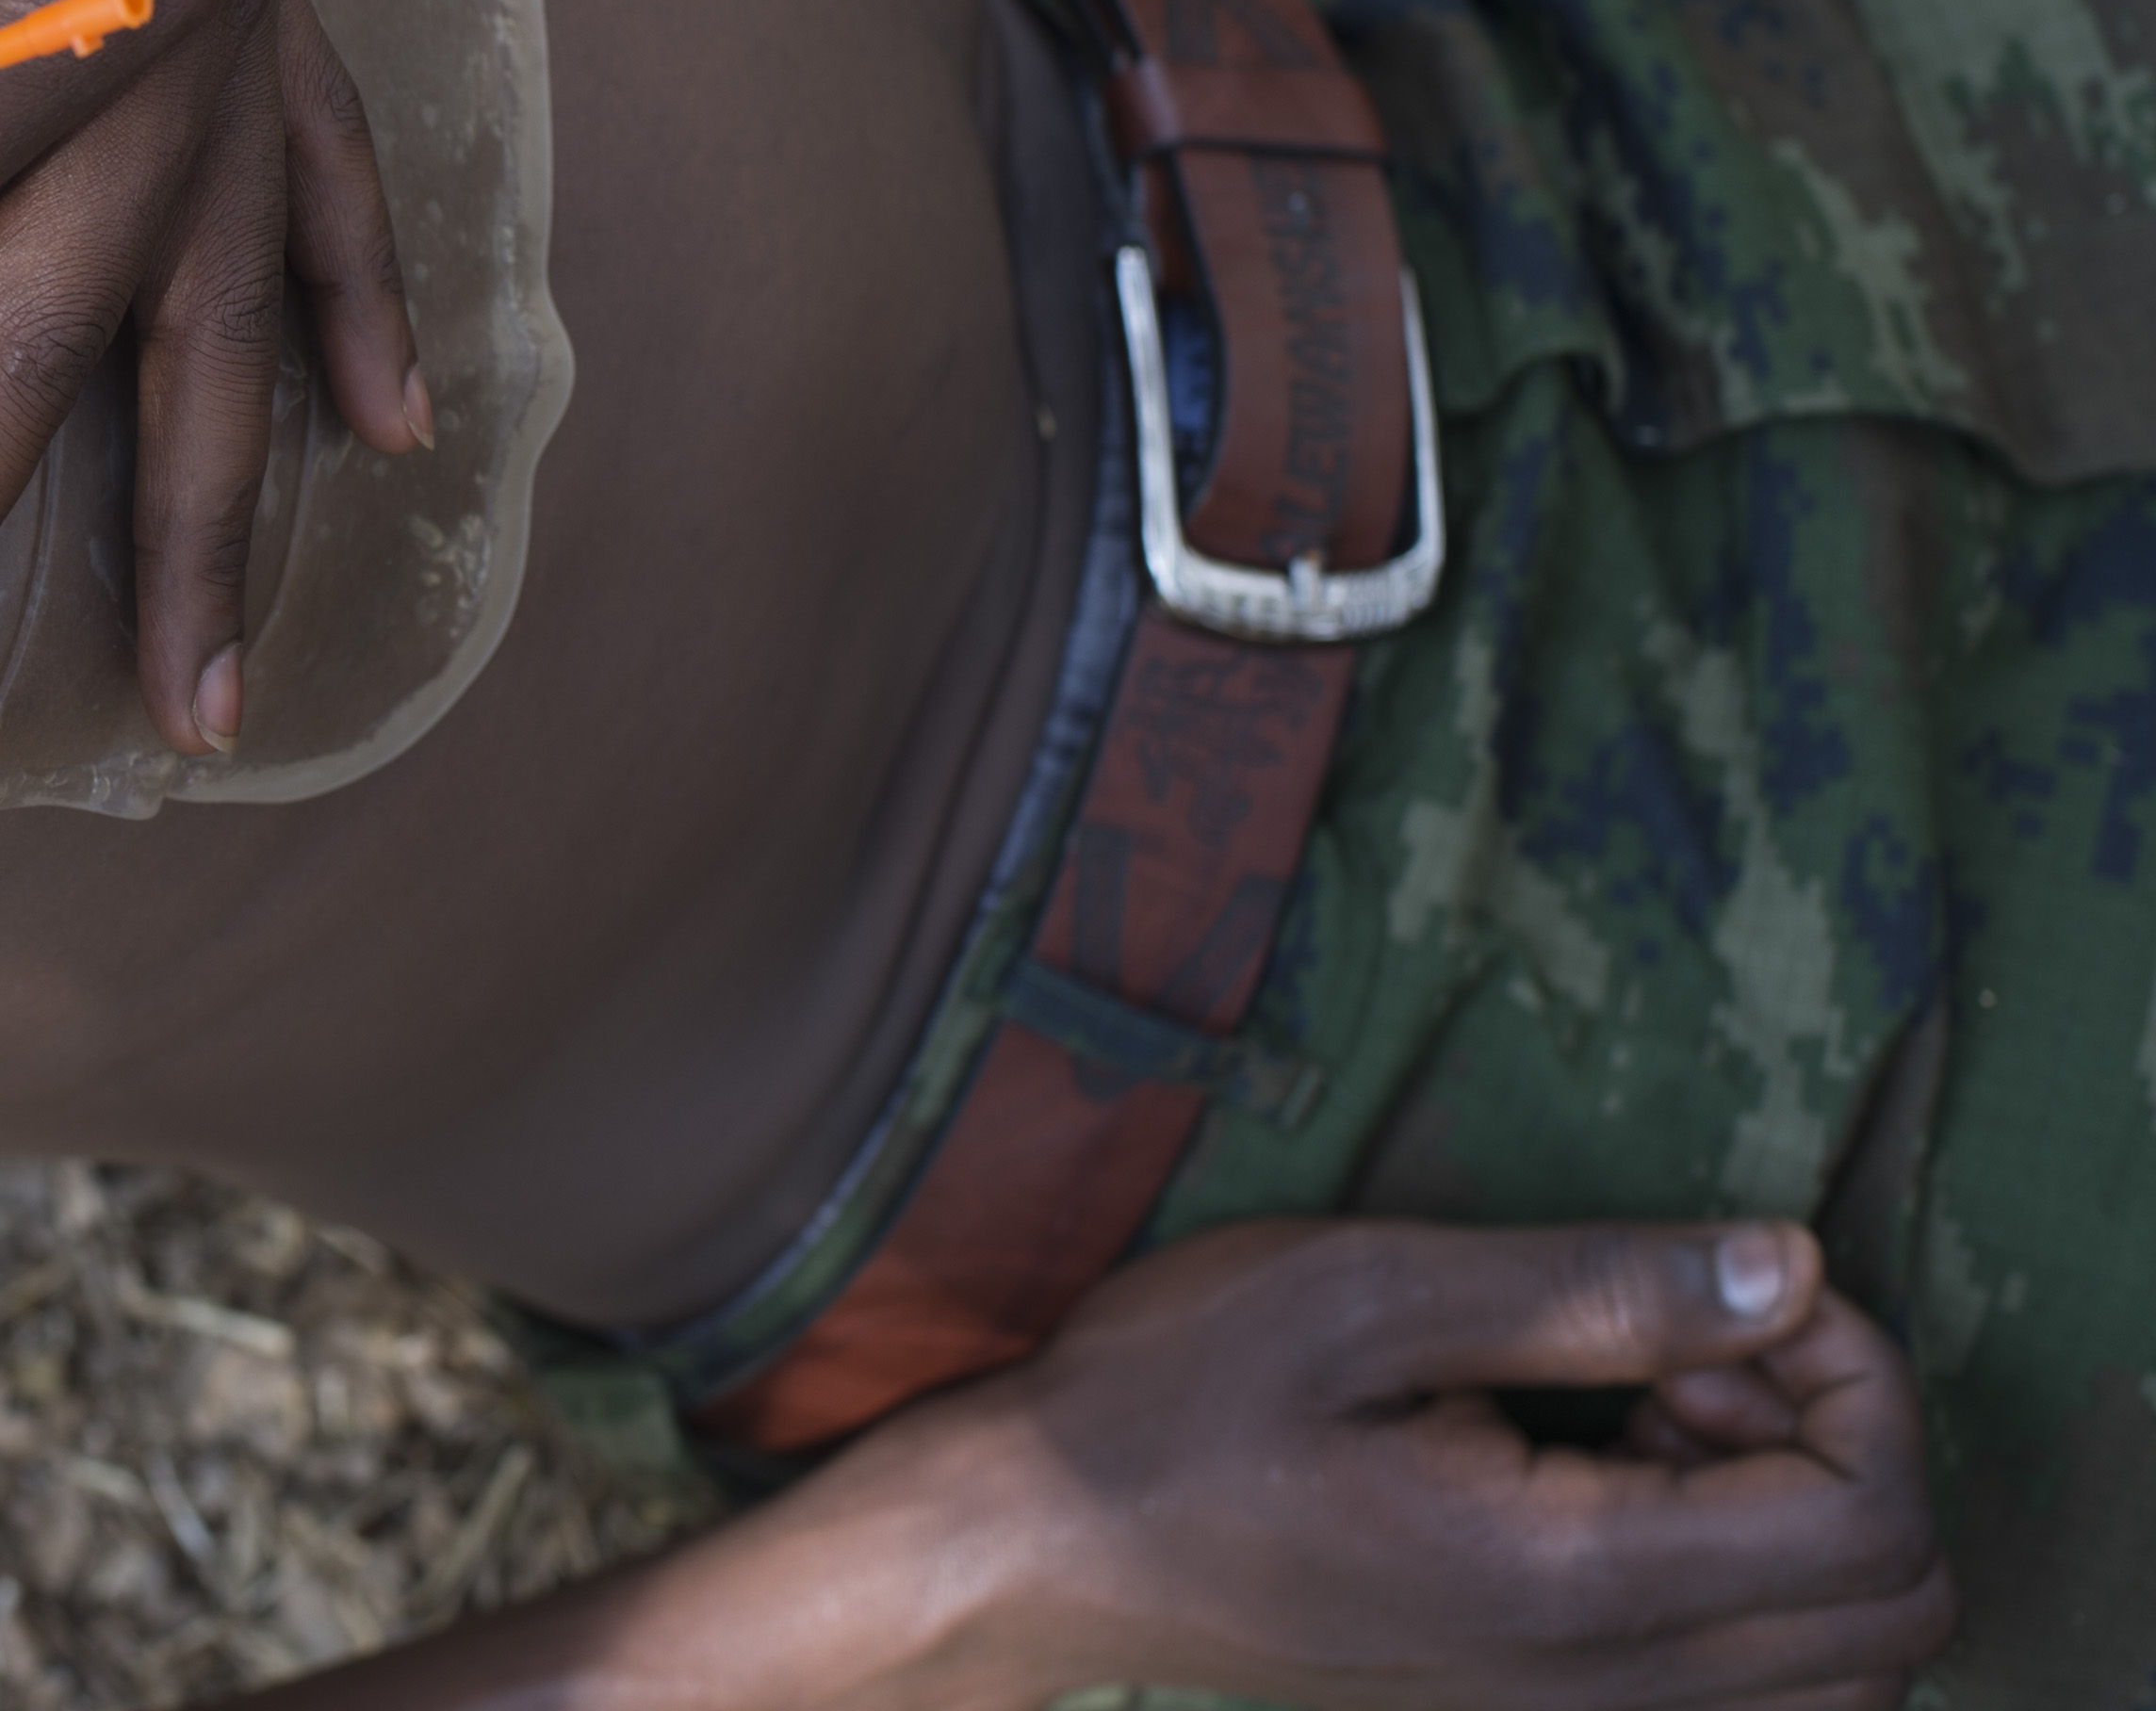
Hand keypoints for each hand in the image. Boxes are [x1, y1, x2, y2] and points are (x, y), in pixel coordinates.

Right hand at [927, 1216, 1952, 1708]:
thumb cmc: (1170, 1399)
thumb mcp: (1361, 1291)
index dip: (1855, 1375)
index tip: (1735, 1287)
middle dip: (1844, 1446)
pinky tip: (1614, 1486)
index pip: (1871, 1520)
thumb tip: (1791, 1267)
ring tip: (1652, 1415)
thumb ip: (1591, 1288)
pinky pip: (1753, 1696)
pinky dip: (1749, 1588)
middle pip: (1898, 1608)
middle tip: (1694, 1349)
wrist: (1038, 1548)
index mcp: (1572, 1582)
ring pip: (1845, 1669)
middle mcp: (1605, 1692)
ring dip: (1801, 1522)